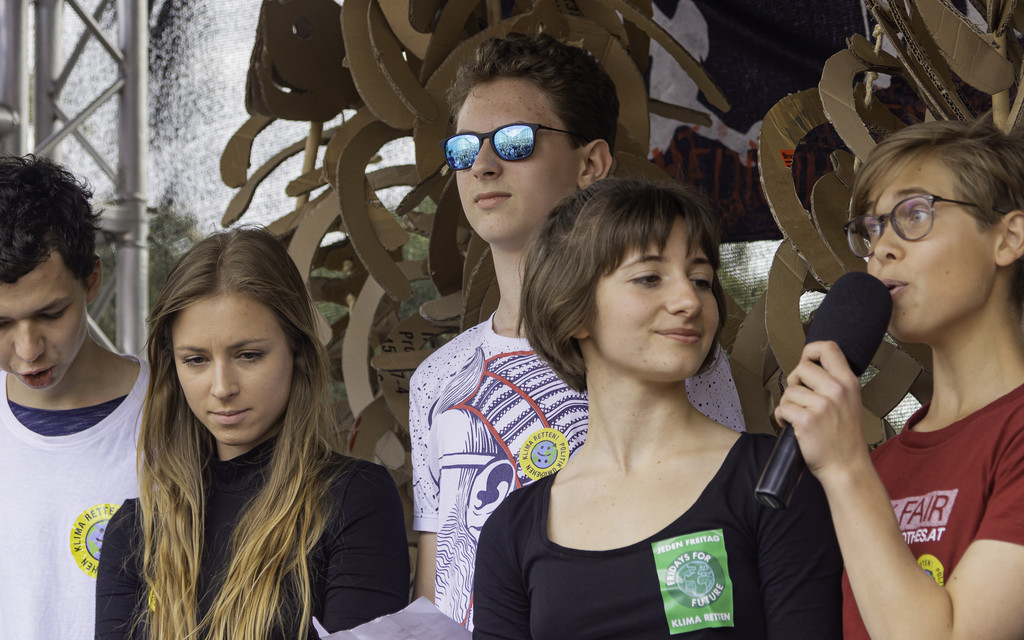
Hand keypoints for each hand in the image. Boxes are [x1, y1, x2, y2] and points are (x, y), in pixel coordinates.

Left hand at [773, 340, 869, 484]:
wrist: (847, 467)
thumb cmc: (844, 438)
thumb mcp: (849, 402)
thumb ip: (832, 383)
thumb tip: (805, 366)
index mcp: (849, 382)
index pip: (828, 348)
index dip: (810, 351)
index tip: (806, 363)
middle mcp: (837, 390)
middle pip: (801, 368)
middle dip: (794, 383)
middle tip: (801, 400)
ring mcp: (822, 405)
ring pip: (789, 391)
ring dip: (788, 405)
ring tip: (800, 417)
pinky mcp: (807, 420)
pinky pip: (782, 408)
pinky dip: (781, 418)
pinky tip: (792, 426)